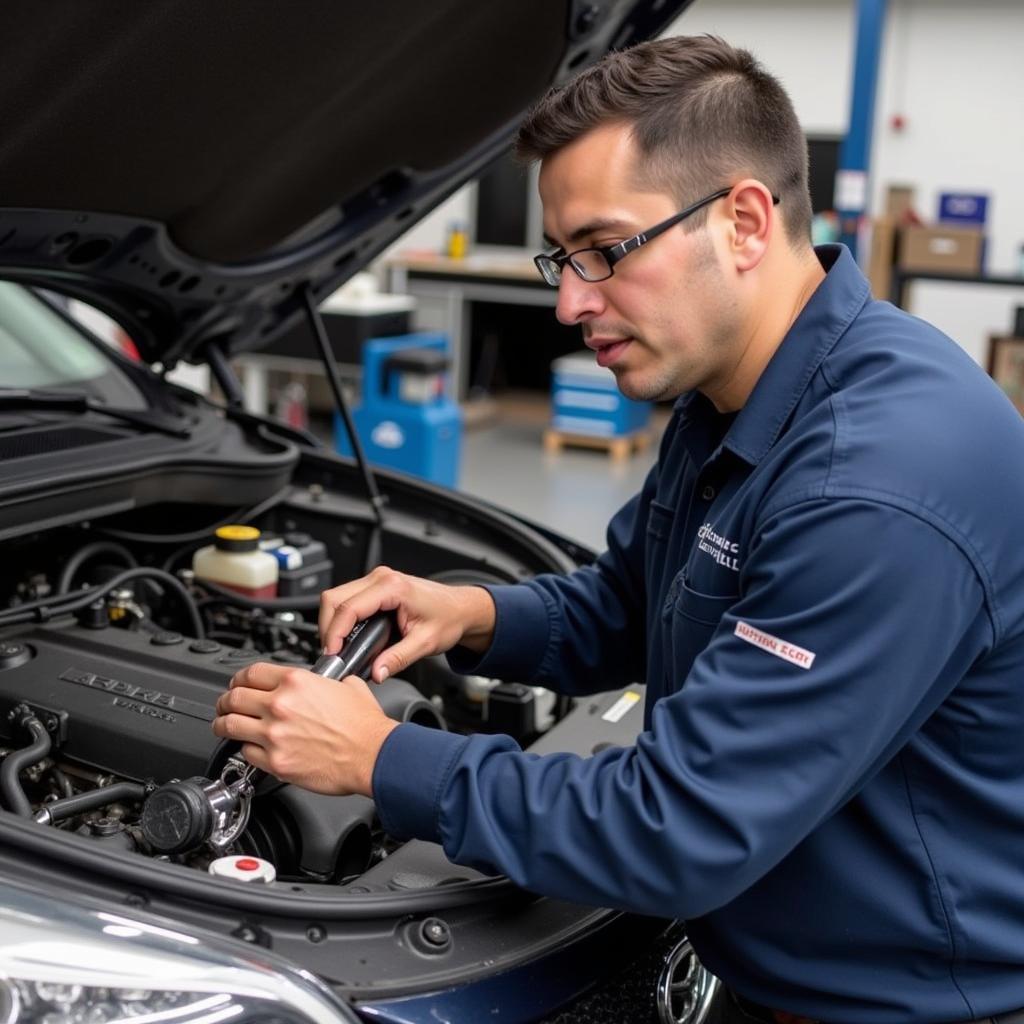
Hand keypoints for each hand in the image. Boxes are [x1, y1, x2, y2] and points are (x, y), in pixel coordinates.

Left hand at [212, 663, 397, 795]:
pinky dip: (245, 750)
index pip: (250, 673)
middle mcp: (280, 705)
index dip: (239, 678)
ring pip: (229, 725)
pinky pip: (245, 753)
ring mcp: (275, 734)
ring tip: (223, 725)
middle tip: (225, 705)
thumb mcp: (348, 685)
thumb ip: (327, 680)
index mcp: (296, 681)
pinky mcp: (275, 762)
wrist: (372, 755)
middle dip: (225, 701)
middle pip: (233, 697)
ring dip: (223, 724)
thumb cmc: (364, 725)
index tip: (238, 684)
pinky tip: (250, 748)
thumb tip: (323, 682)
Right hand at [319, 566, 495, 681]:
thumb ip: (398, 659)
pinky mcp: (375, 588)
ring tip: (338, 648)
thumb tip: (376, 672)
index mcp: (393, 587)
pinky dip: (341, 619)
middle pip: (334, 598)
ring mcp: (376, 580)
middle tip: (333, 654)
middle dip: (327, 627)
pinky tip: (347, 637)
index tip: (332, 653)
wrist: (462, 609)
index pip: (349, 607)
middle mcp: (381, 578)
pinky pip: (347, 599)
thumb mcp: (425, 643)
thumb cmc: (449, 618)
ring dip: (332, 623)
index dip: (334, 632)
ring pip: (336, 598)